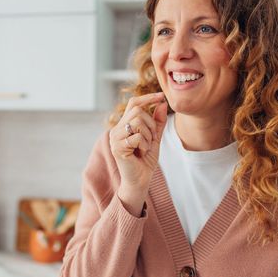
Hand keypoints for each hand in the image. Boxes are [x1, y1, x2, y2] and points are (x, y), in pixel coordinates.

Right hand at [109, 92, 167, 209]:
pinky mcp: (117, 147)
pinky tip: (141, 153)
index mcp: (124, 125)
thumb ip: (157, 122)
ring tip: (145, 147)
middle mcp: (116, 129)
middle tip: (152, 138)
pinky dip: (145, 145)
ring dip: (148, 135)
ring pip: (137, 122)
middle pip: (138, 111)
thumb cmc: (145, 160)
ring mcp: (115, 138)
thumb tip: (162, 103)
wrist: (140, 180)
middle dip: (151, 124)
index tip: (161, 96)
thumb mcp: (155, 138)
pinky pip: (137, 136)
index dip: (147, 97)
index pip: (133, 103)